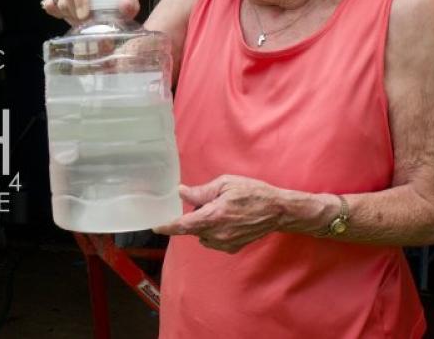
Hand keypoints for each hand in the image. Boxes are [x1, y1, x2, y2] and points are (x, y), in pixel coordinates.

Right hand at [41, 0, 139, 23]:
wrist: (102, 3)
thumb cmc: (114, 5)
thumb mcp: (125, 5)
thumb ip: (129, 6)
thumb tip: (125, 6)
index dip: (81, 0)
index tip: (83, 16)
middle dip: (76, 15)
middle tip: (85, 25)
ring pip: (59, 2)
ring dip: (69, 16)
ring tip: (80, 20)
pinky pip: (50, 5)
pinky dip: (59, 14)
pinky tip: (70, 15)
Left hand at [153, 175, 289, 253]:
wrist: (278, 211)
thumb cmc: (253, 193)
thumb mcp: (225, 184)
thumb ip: (202, 192)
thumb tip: (182, 192)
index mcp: (213, 217)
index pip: (183, 226)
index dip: (167, 226)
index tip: (155, 226)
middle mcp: (217, 234)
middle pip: (192, 229)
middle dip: (195, 217)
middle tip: (209, 202)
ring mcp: (225, 243)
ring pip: (203, 235)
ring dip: (205, 225)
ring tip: (222, 211)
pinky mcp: (233, 248)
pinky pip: (214, 240)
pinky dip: (215, 231)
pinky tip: (229, 220)